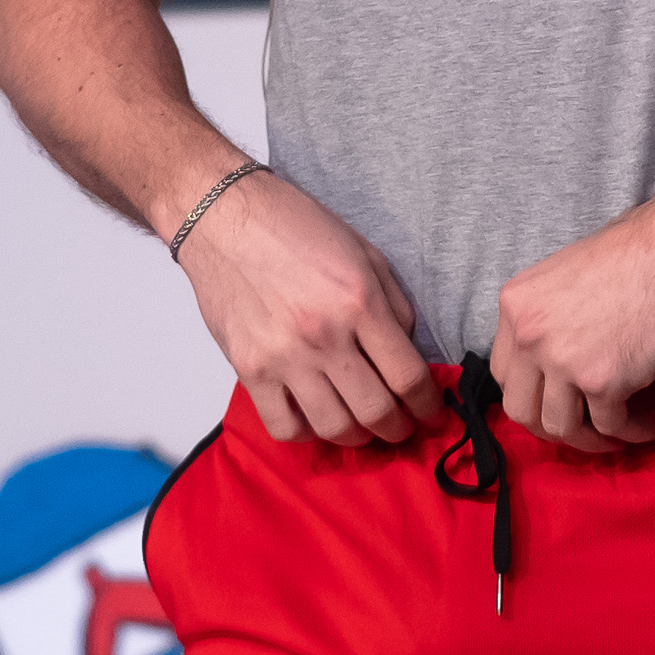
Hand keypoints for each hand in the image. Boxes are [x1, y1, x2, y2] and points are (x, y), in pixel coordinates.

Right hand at [175, 167, 443, 446]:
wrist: (223, 218)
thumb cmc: (294, 227)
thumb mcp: (364, 253)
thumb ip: (393, 306)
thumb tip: (408, 353)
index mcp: (360, 302)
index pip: (408, 376)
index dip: (428, 406)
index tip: (432, 413)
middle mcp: (324, 336)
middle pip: (376, 412)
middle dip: (399, 429)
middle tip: (402, 427)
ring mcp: (283, 357)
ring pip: (334, 428)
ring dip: (357, 437)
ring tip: (362, 427)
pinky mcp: (249, 370)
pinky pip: (284, 427)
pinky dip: (307, 433)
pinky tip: (315, 418)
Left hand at [489, 199, 654, 448]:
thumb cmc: (632, 254)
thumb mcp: (562, 279)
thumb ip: (546, 320)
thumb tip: (551, 367)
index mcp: (515, 306)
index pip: (503, 374)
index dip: (530, 395)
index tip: (556, 401)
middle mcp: (529, 335)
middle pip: (521, 410)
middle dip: (552, 428)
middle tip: (582, 429)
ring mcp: (563, 361)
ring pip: (561, 428)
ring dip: (590, 439)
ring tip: (618, 434)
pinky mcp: (603, 381)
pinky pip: (610, 426)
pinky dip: (631, 432)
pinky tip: (648, 426)